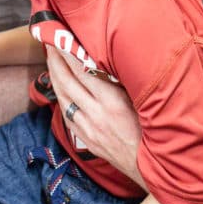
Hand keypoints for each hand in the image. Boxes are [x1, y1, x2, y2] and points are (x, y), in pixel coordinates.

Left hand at [47, 46, 144, 187]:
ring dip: (55, 76)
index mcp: (113, 102)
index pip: (83, 71)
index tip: (61, 36)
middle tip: (48, 40)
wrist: (151, 167)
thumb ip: (123, 82)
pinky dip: (61, 96)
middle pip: (68, 82)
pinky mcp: (85, 139)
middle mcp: (96, 115)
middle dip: (56, 60)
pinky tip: (58, 86)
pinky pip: (67, 114)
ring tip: (50, 58)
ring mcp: (88, 128)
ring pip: (64, 97)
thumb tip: (107, 57)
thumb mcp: (142, 101)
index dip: (69, 52)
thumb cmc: (153, 131)